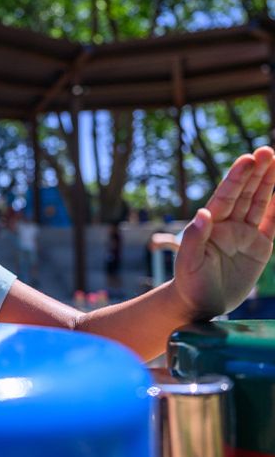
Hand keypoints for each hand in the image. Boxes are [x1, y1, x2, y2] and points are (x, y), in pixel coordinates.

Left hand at [174, 146, 274, 318]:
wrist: (200, 305)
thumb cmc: (189, 283)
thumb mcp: (189, 262)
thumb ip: (195, 238)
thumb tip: (202, 212)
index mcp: (211, 225)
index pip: (226, 196)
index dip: (237, 178)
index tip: (247, 159)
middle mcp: (228, 225)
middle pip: (244, 194)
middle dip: (255, 173)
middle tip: (266, 151)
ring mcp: (244, 236)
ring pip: (258, 204)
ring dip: (267, 184)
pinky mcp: (259, 249)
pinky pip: (271, 225)